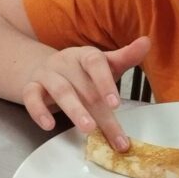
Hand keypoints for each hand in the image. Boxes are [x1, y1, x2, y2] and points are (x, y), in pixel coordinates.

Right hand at [22, 36, 150, 149]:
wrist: (44, 68)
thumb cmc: (82, 71)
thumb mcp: (105, 64)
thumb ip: (125, 57)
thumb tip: (147, 41)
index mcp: (86, 55)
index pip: (96, 64)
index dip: (105, 83)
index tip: (117, 104)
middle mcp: (65, 62)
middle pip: (84, 88)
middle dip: (101, 114)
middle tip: (115, 136)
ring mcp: (47, 74)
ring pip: (60, 92)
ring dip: (75, 111)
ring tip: (88, 129)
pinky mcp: (31, 88)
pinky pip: (32, 98)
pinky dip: (39, 111)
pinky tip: (48, 125)